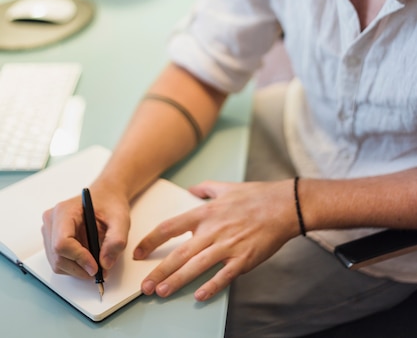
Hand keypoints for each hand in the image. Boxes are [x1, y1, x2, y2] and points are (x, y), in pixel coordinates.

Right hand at [42, 184, 130, 278]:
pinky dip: (75, 265)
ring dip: (78, 268)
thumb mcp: (121, 219)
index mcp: (64, 211)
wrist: (106, 196)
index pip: (62, 243)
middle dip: (80, 268)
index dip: (79, 258)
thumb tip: (105, 263)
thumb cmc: (110, 203)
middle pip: (58, 257)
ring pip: (57, 263)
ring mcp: (49, 230)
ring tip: (96, 262)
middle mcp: (52, 220)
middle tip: (101, 270)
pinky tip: (88, 257)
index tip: (96, 266)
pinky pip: (59, 261)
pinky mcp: (52, 239)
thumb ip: (117, 240)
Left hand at [134, 178, 297, 300]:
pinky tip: (199, 296)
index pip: (170, 227)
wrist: (285, 205)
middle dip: (160, 270)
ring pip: (197, 266)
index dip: (151, 240)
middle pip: (179, 252)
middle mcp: (213, 230)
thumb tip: (191, 189)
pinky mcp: (244, 258)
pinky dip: (211, 287)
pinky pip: (224, 276)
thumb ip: (206, 188)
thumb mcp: (226, 187)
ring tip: (162, 292)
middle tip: (145, 285)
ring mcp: (228, 245)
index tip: (138, 252)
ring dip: (177, 280)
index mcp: (206, 213)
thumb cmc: (256, 196)